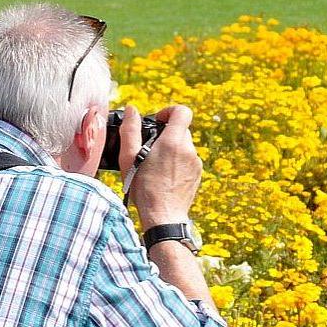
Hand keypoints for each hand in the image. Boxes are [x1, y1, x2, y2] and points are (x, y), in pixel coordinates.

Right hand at [117, 105, 201, 226]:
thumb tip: (132, 110)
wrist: (164, 216)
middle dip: (166, 134)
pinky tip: (165, 176)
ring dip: (171, 149)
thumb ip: (130, 130)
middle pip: (181, 129)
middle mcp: (188, 150)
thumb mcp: (129, 158)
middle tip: (150, 149)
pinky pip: (188, 160)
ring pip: (184, 146)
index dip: (169, 111)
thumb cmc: (144, 188)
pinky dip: (177, 163)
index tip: (158, 121)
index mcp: (172, 142)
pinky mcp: (197, 175)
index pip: (182, 111)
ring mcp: (195, 163)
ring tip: (156, 166)